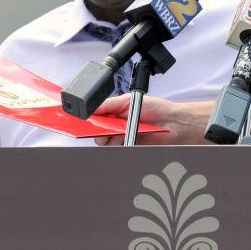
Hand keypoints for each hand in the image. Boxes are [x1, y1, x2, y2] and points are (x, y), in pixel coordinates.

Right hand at [93, 95, 213, 145]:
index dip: (87, 120)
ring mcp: (122, 139)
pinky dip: (117, 144)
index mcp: (115, 114)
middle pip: (96, 132)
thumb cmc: (155, 109)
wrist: (172, 123)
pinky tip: (124, 137)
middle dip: (95, 130)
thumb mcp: (129, 100)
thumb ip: (108, 104)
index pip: (96, 118)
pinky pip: (116, 149)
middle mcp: (116, 127)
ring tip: (119, 130)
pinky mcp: (129, 148)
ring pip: (104, 143)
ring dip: (108, 137)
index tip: (78, 119)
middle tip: (100, 126)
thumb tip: (92, 107)